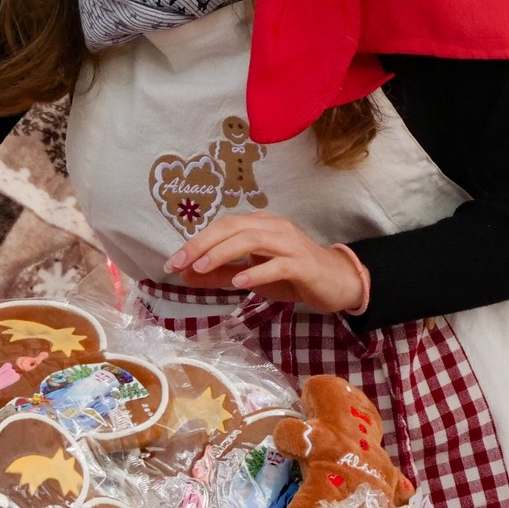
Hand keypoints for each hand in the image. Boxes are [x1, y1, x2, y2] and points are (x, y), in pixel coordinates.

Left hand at [164, 213, 366, 313]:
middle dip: (202, 244)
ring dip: (223, 254)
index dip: (196, 241)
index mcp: (259, 224)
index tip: (172, 262)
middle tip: (179, 263)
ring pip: (252, 240)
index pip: (222, 226)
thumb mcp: (250, 275)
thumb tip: (186, 275)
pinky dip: (257, 271)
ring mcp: (290, 243)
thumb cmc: (291, 276)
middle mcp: (273, 227)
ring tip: (201, 268)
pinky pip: (278, 264)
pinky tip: (239, 282)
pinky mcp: (303, 264)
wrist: (336, 283)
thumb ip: (219, 274)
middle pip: (233, 227)